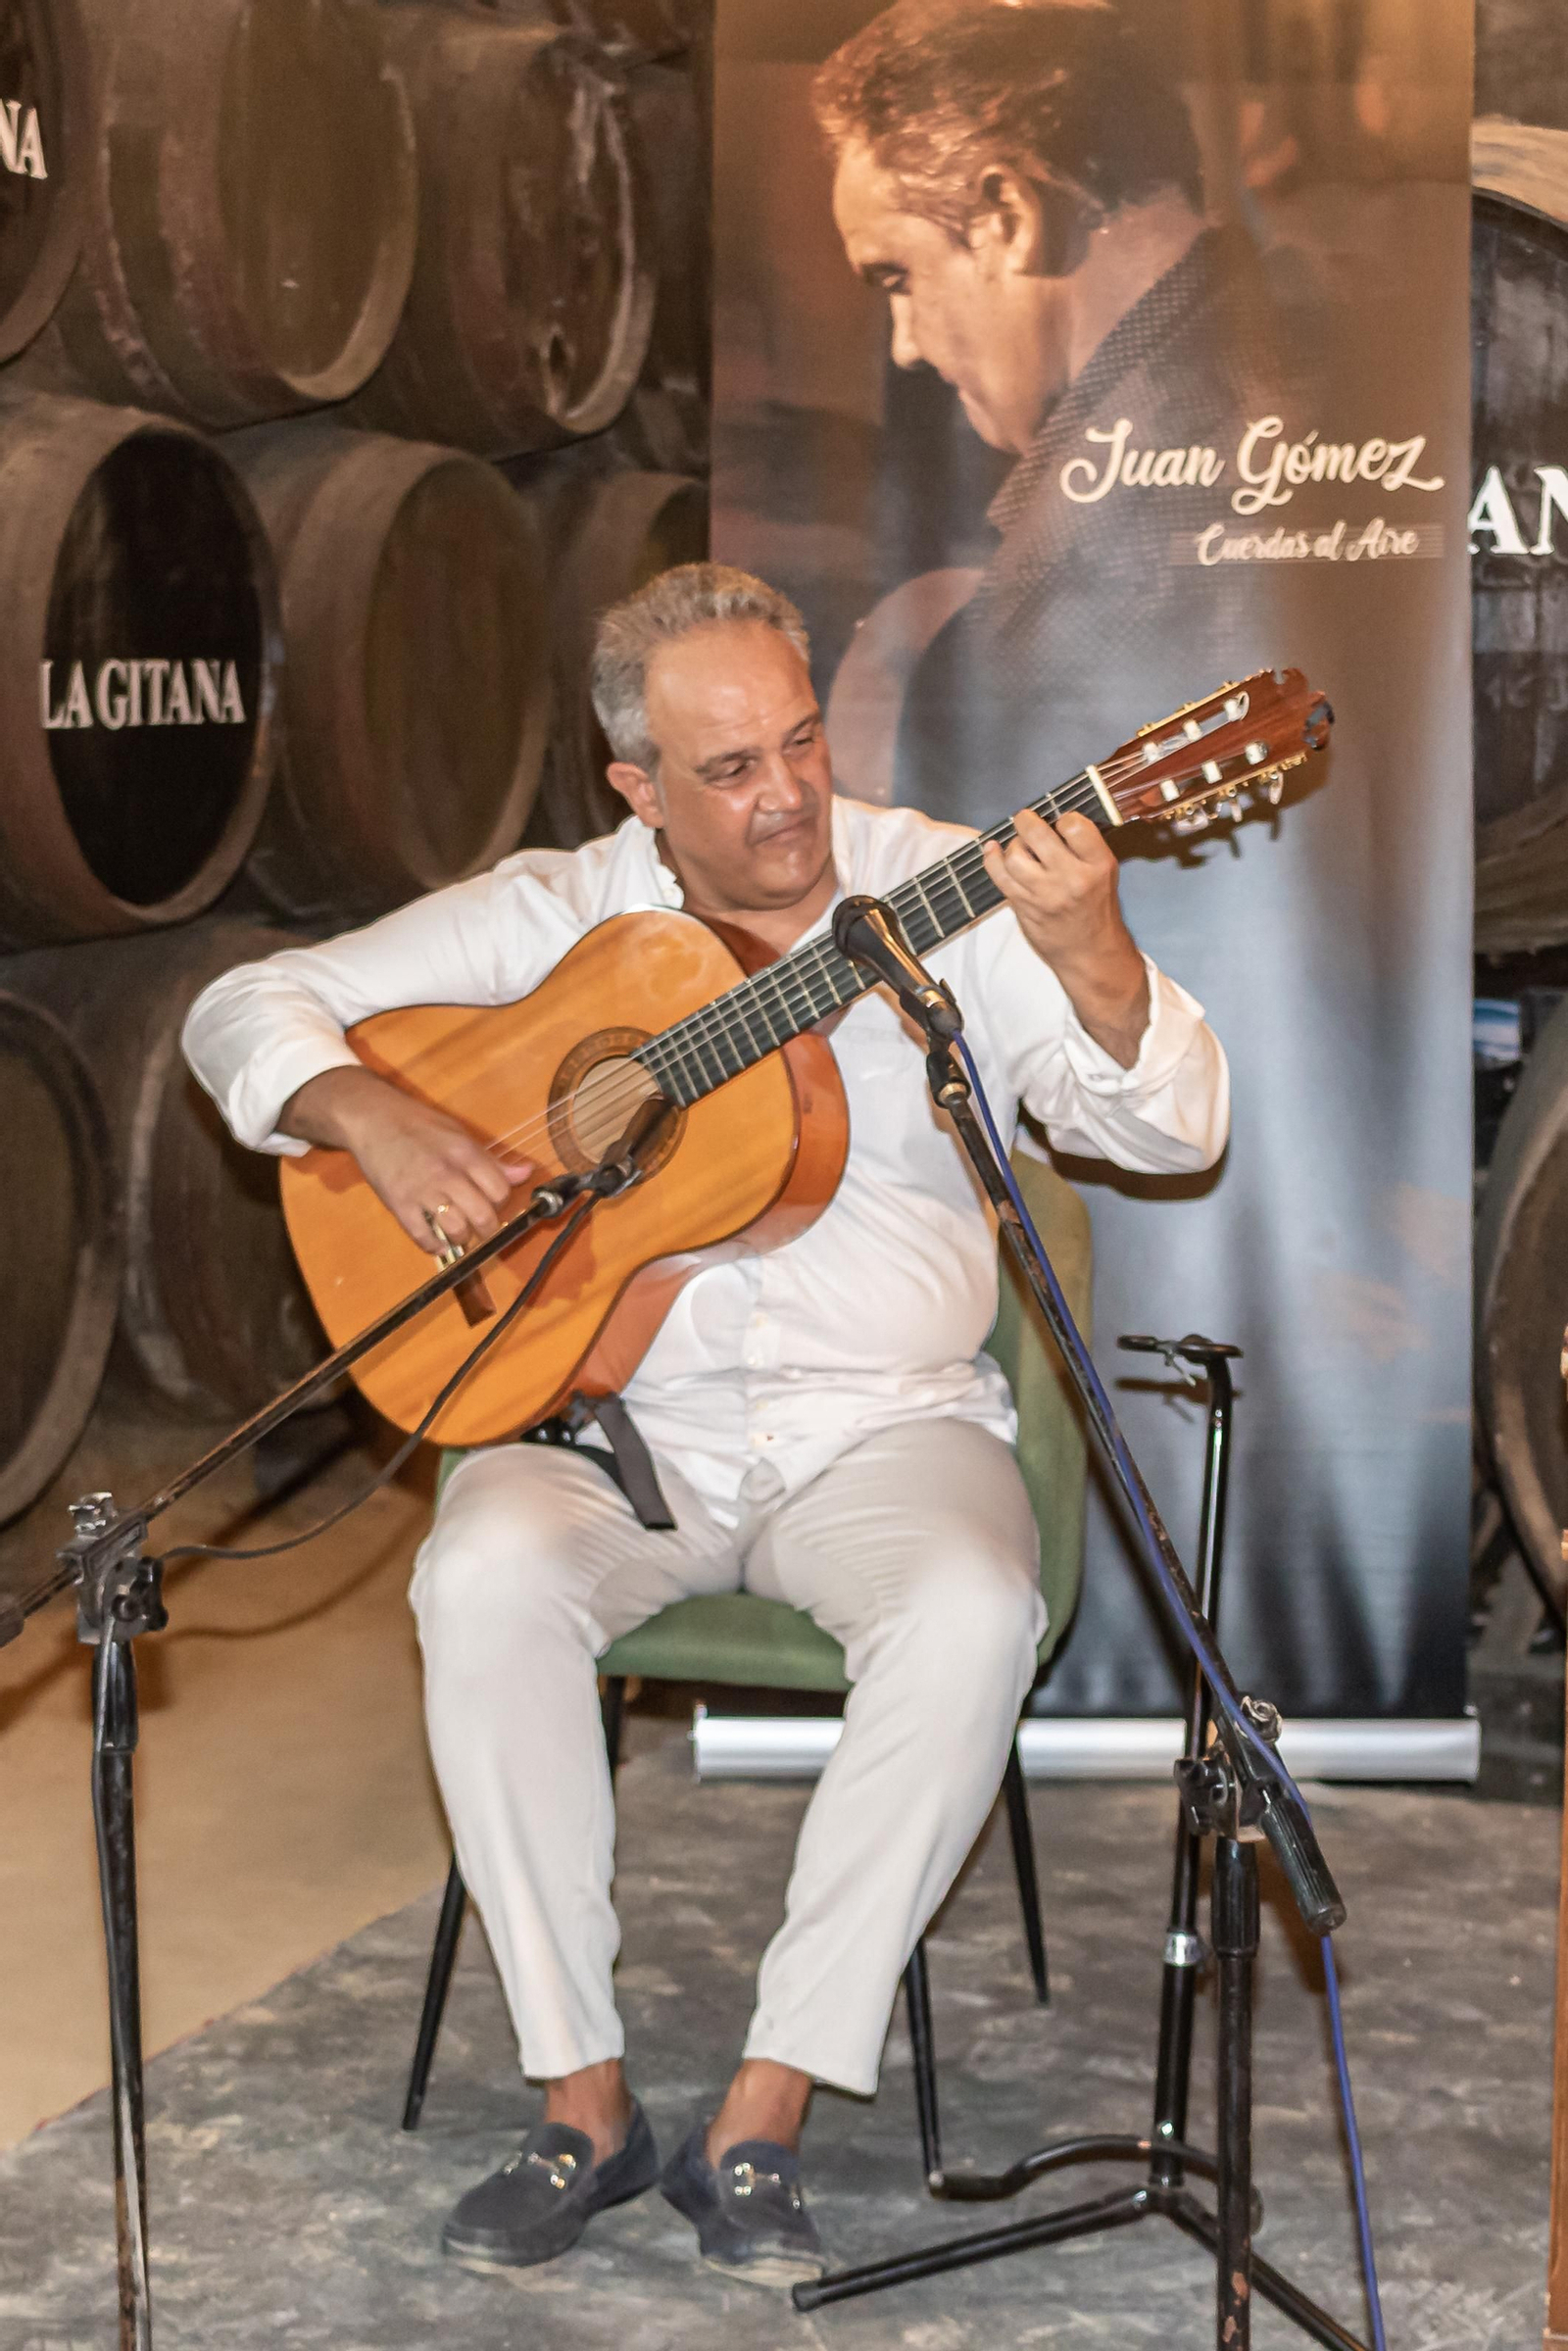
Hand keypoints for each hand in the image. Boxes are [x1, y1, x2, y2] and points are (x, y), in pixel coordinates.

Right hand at [280, 1066, 532, 1251]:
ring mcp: (422, 1192)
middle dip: (487, 1228)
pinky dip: (434, 1246)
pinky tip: (437, 1241)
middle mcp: (447, 1174)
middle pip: (483, 1216)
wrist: (373, 1119)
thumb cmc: (419, 1125)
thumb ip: (491, 1160)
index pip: (500, 1190)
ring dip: (462, 1237)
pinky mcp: (399, 1205)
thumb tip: (526, 1173)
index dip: (501, 1202)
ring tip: (458, 1231)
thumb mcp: (459, 1135)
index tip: (493, 1203)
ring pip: (456, 1230)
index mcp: (465, 1154)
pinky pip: (423, 1237)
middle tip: (481, 1227)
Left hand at [981, 808, 1149, 1067]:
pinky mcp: (1025, 907)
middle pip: (1037, 834)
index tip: (1059, 824)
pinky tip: (991, 850)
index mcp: (1098, 865)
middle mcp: (1072, 878)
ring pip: (1015, 855)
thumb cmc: (1097, 909)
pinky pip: (999, 876)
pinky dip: (991, 859)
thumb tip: (1048, 821)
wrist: (1091, 954)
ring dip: (1013, 846)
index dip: (1062, 819)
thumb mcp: (1104, 874)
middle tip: (1025, 820)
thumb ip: (1083, 848)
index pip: (1073, 824)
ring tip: (1020, 849)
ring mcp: (1045, 895)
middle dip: (1026, 821)